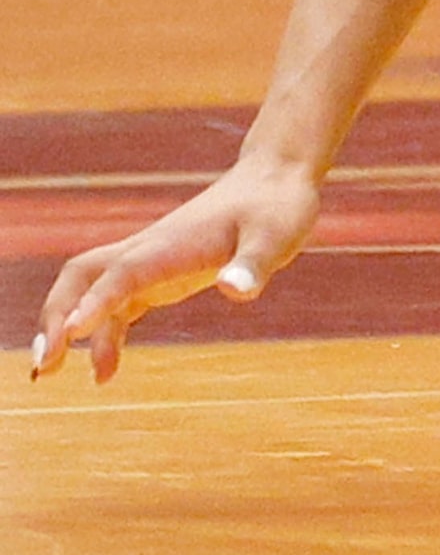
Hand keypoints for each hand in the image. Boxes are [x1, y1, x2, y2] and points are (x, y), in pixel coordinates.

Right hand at [33, 155, 321, 384]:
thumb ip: (254, 264)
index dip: (95, 301)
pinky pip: (117, 305)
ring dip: (68, 329)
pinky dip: (102, 335)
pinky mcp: (160, 273)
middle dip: (56, 316)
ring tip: (50, 376)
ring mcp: (151, 261)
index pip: (122, 272)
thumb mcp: (277, 235)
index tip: (70, 334)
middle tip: (45, 364)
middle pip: (81, 276)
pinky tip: (105, 371)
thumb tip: (235, 290)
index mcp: (172, 243)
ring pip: (89, 290)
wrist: (276, 178)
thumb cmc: (279, 205)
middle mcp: (150, 250)